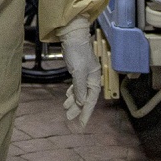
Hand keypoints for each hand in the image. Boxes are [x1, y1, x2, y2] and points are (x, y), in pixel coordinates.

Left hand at [59, 17, 101, 132]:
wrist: (72, 35)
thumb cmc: (76, 51)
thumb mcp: (78, 71)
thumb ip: (79, 88)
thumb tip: (81, 102)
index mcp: (94, 79)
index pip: (90, 101)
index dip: (85, 113)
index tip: (81, 124)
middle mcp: (92, 78)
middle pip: (85, 98)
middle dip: (78, 110)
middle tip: (70, 119)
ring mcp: (85, 74)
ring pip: (80, 92)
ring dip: (73, 102)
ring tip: (66, 109)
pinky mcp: (78, 70)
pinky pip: (77, 86)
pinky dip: (72, 92)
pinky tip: (68, 97)